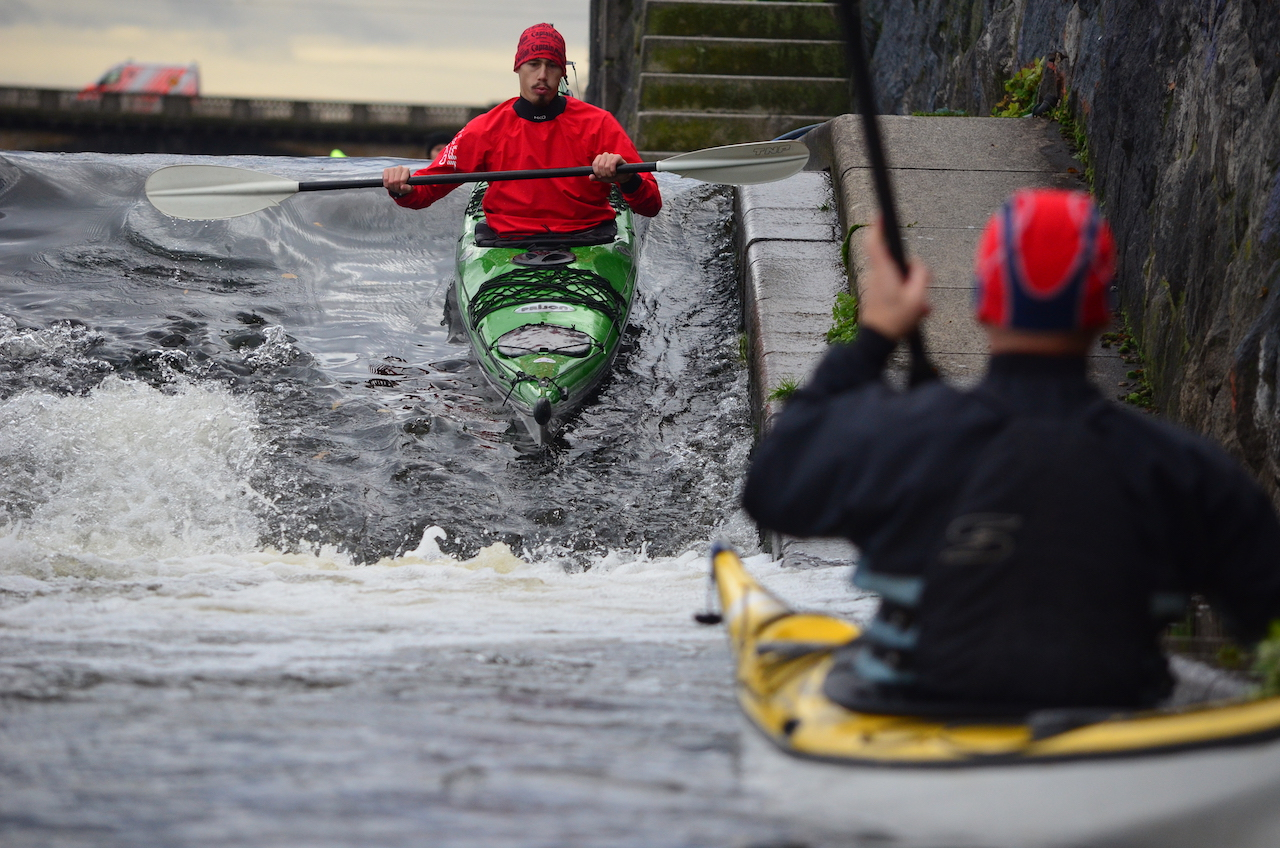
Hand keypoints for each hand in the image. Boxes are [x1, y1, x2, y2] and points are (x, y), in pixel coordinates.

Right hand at [383, 166, 412, 195]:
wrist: (399, 184)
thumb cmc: (404, 185)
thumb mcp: (409, 188)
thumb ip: (407, 188)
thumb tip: (402, 187)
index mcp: (406, 170)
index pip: (402, 180)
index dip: (400, 187)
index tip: (401, 188)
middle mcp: (399, 167)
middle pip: (395, 181)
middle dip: (395, 187)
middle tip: (397, 188)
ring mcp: (392, 168)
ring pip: (390, 181)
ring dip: (391, 186)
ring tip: (393, 187)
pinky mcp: (386, 170)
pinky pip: (385, 179)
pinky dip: (386, 184)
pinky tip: (389, 184)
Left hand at [590, 152, 626, 182]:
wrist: (622, 176)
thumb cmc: (611, 175)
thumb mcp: (602, 178)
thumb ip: (596, 177)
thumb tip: (590, 177)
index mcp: (600, 158)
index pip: (595, 163)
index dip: (596, 172)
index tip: (600, 176)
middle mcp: (605, 155)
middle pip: (600, 165)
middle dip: (603, 174)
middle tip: (607, 176)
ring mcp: (611, 155)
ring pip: (606, 165)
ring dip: (608, 173)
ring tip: (611, 175)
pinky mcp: (618, 157)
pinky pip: (612, 163)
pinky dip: (612, 170)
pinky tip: (614, 173)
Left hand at [857, 217, 930, 340]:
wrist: (877, 341)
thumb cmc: (896, 320)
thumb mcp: (917, 297)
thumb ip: (921, 275)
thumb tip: (919, 265)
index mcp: (883, 271)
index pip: (876, 242)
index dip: (877, 226)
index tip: (879, 214)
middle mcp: (875, 275)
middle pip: (894, 260)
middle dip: (911, 272)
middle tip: (922, 288)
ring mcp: (874, 285)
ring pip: (897, 277)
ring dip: (911, 289)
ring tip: (921, 307)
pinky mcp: (875, 294)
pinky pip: (894, 289)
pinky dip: (906, 297)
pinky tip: (916, 313)